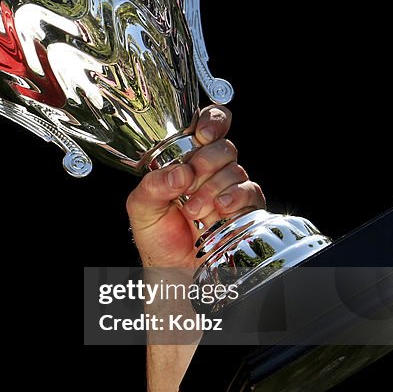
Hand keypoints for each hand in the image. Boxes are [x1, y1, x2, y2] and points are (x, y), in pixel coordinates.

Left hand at [127, 107, 265, 268]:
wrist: (172, 269)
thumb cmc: (157, 236)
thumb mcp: (142, 207)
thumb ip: (153, 185)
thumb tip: (180, 171)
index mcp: (186, 160)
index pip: (208, 125)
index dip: (211, 122)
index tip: (202, 134)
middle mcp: (211, 170)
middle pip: (224, 146)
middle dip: (206, 162)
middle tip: (188, 183)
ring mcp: (229, 188)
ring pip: (235, 170)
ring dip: (212, 188)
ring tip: (193, 210)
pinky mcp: (245, 208)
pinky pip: (250, 192)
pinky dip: (234, 197)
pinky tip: (220, 209)